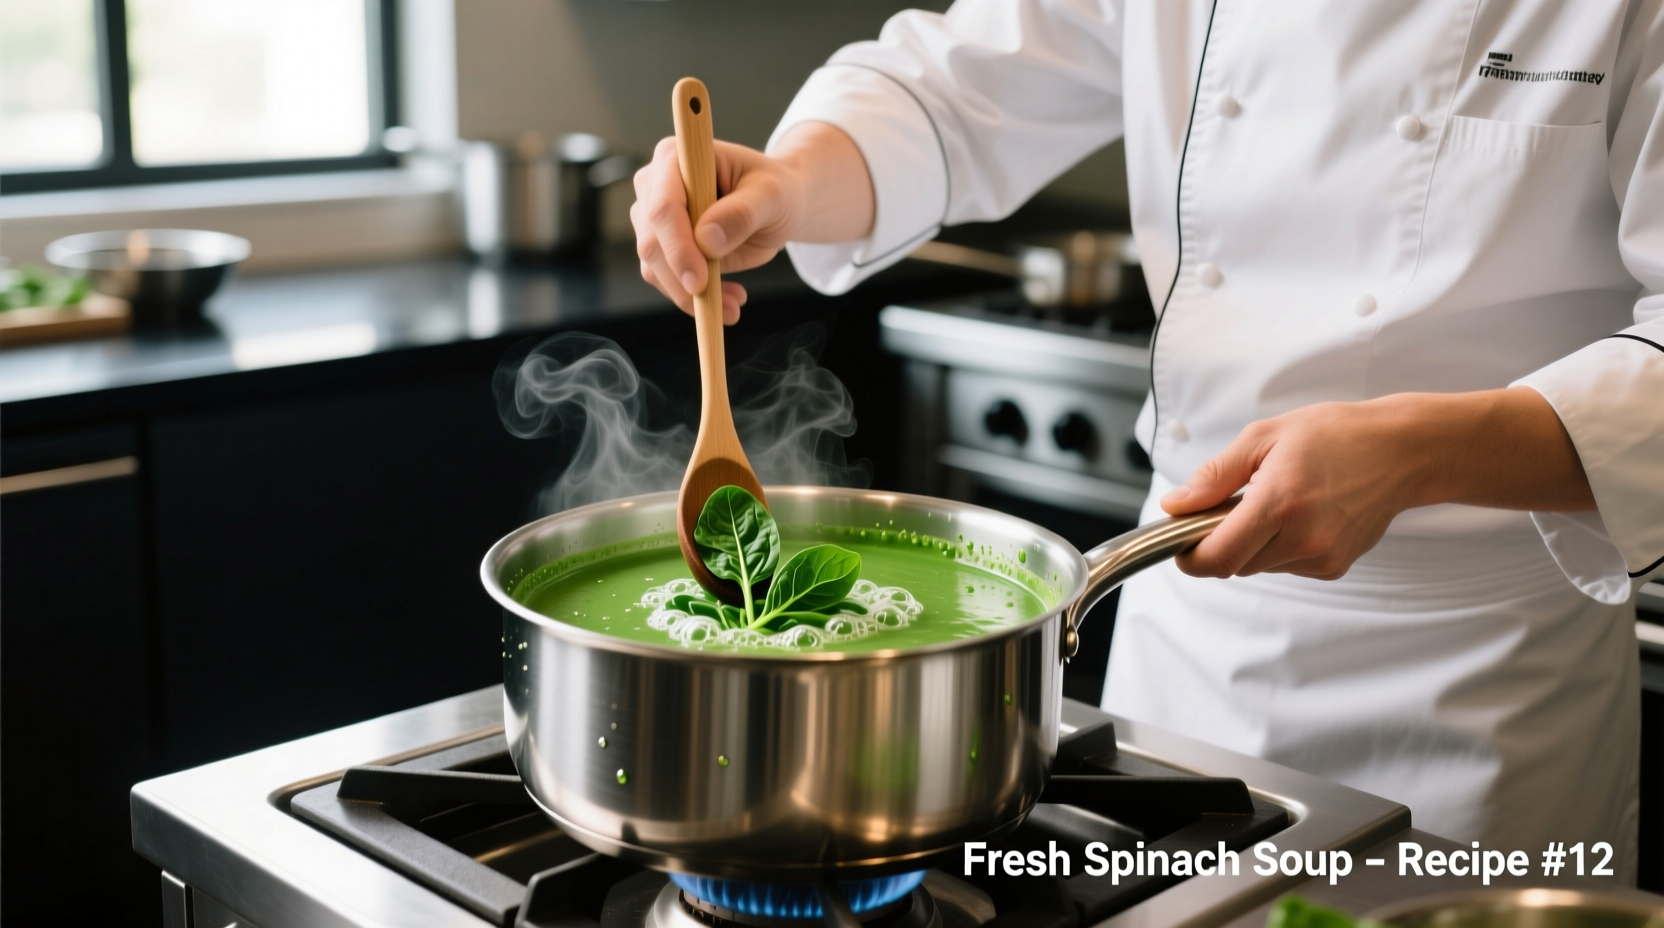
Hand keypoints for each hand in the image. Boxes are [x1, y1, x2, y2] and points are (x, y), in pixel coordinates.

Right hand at [631, 122, 874, 323]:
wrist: (773, 205)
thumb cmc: (774, 191)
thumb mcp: (772, 196)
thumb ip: (743, 213)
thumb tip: (707, 240)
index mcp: (676, 158)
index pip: (664, 207)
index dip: (678, 247)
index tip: (700, 282)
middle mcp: (654, 184)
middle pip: (652, 242)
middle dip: (686, 281)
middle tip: (729, 307)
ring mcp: (650, 216)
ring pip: (654, 267)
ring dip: (692, 296)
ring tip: (736, 303)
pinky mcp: (659, 244)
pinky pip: (664, 280)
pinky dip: (693, 298)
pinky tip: (728, 298)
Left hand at [1161, 389, 1594, 579]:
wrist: (1402, 451)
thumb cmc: (1336, 435)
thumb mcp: (1265, 437)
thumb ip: (1215, 475)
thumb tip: (1176, 505)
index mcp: (1280, 502)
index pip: (1218, 557)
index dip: (1190, 558)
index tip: (1181, 543)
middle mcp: (1304, 537)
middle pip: (1234, 565)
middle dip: (1221, 542)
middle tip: (1233, 504)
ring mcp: (1323, 556)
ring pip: (1259, 566)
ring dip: (1252, 543)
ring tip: (1276, 502)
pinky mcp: (1335, 566)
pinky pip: (1287, 566)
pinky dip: (1280, 547)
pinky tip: (1300, 515)